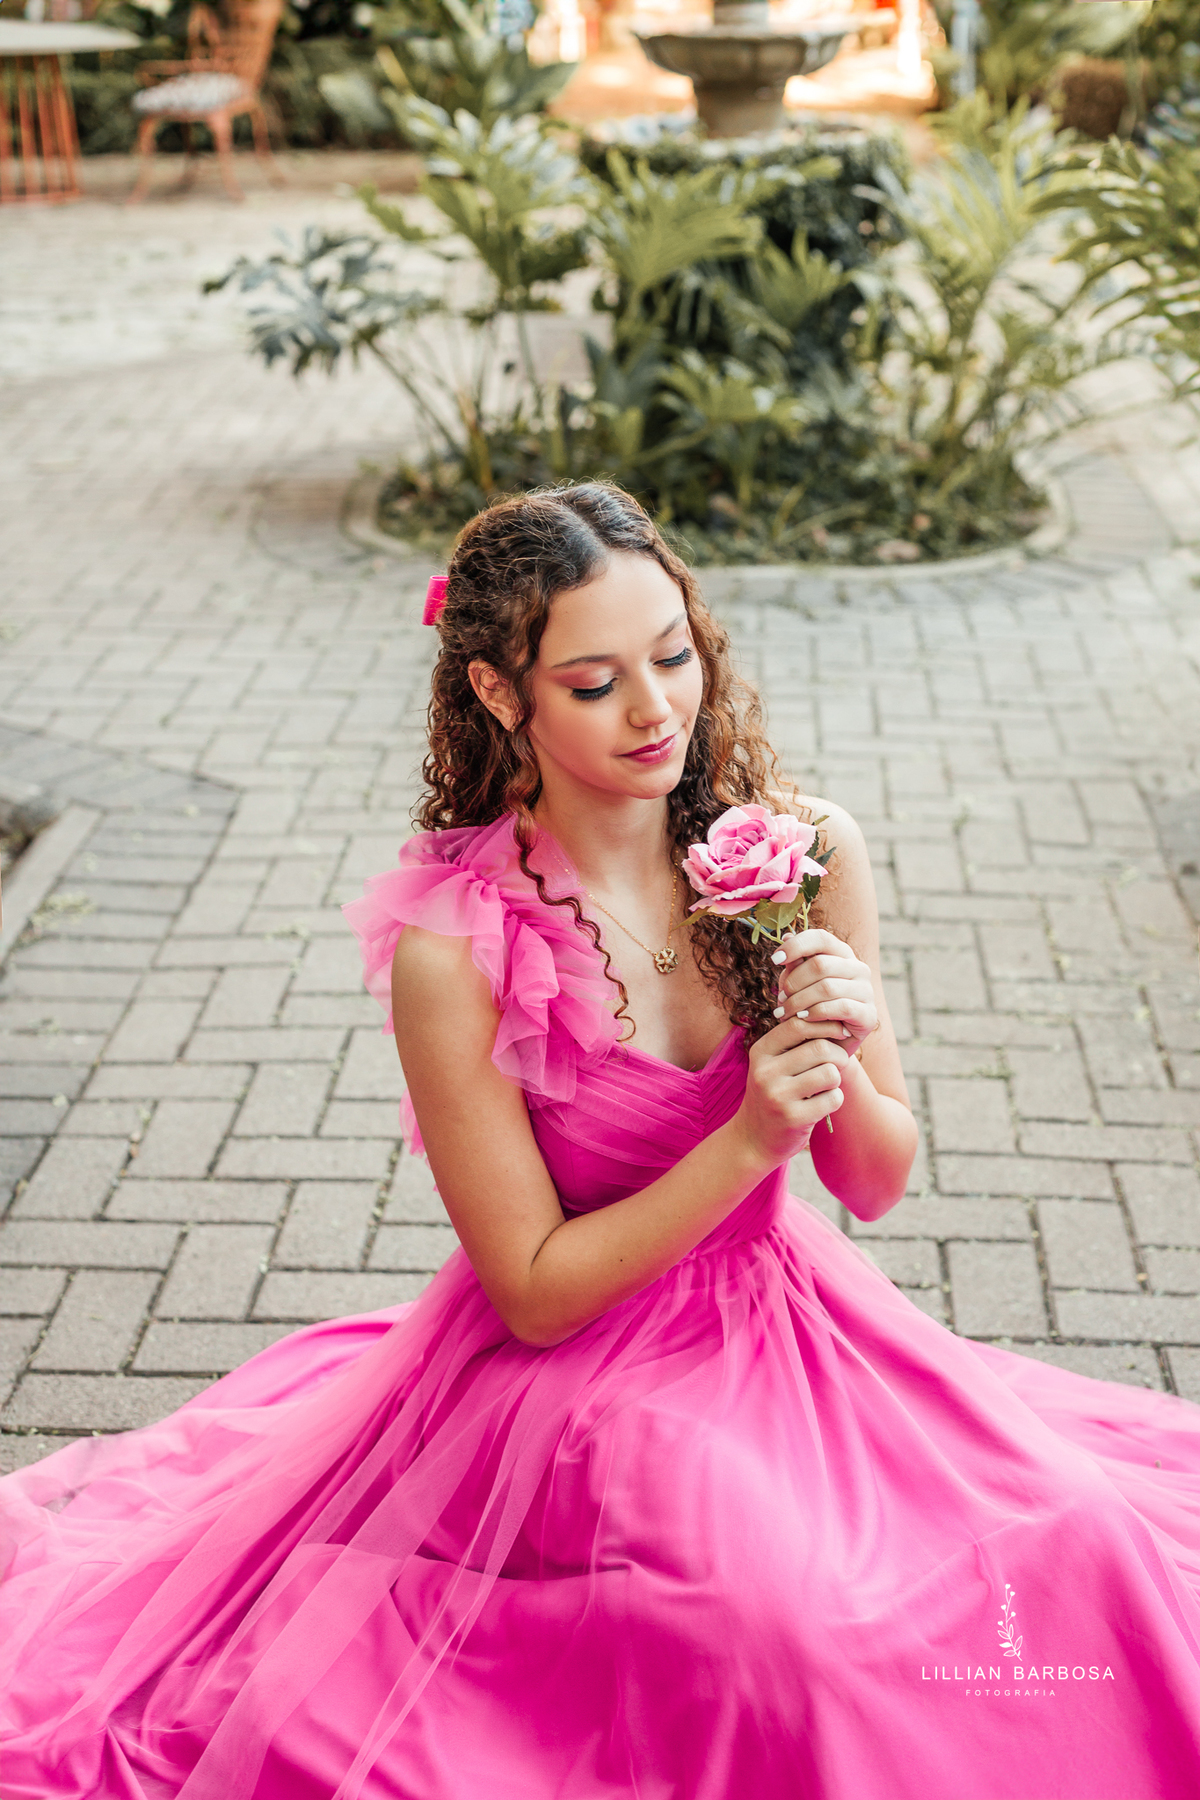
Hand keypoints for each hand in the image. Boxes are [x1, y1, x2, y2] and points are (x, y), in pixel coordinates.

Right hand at [732, 1017, 850, 1166]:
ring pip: (830, 1073)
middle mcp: (765, 1072)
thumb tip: (833, 1017)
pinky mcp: (793, 1118)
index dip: (825, 1024)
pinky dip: (835, 1100)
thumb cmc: (773, 1094)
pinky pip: (833, 1098)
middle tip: (837, 1063)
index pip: (798, 1023)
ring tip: (825, 1086)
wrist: (753, 1138)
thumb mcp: (773, 1064)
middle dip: (838, 1054)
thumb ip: (795, 1042)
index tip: (839, 1033)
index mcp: (760, 1052)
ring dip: (835, 1079)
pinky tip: (821, 1105)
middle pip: (819, 1048)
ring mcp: (778, 1096)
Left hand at [771, 928, 878, 1056]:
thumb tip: (786, 935)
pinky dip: (816, 1013)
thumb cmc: (812, 1010)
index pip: (821, 938)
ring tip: (784, 1013)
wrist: (829, 1045)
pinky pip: (840, 1007)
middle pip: (820, 964)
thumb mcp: (799, 985)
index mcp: (842, 954)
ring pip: (827, 987)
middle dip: (794, 983)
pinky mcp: (869, 1014)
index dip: (796, 945)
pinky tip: (803, 1019)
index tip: (774, 959)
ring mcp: (867, 991)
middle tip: (780, 999)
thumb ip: (795, 964)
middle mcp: (858, 968)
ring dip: (800, 1001)